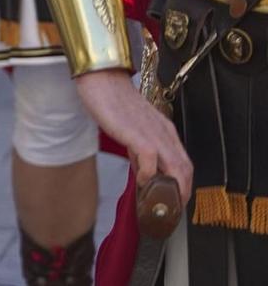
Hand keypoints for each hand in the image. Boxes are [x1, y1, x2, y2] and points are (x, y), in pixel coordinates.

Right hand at [74, 71, 193, 203]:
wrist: (102, 79)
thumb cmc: (113, 99)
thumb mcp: (132, 127)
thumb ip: (140, 149)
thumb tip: (142, 172)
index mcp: (164, 131)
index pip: (184, 163)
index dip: (183, 184)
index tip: (173, 198)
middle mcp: (165, 134)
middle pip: (186, 169)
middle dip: (182, 193)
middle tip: (171, 207)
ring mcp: (154, 135)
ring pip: (176, 168)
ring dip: (172, 190)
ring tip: (161, 202)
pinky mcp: (138, 136)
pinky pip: (152, 163)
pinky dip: (149, 177)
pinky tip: (140, 181)